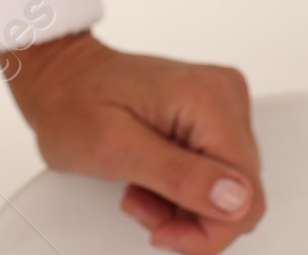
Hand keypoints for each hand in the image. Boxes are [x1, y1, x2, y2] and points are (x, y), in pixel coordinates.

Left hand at [0, 33, 264, 251]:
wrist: (60, 76)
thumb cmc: (73, 102)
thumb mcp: (116, 148)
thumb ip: (179, 175)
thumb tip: (236, 199)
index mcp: (209, 99)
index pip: (247, 196)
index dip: (207, 231)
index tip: (162, 230)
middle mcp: (224, 95)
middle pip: (241, 196)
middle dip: (190, 216)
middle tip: (141, 202)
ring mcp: (220, 103)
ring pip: (229, 191)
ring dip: (184, 205)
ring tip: (140, 187)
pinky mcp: (211, 116)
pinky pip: (215, 175)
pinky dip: (183, 189)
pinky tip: (152, 177)